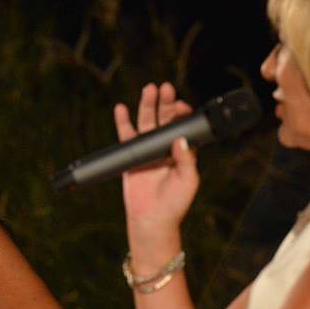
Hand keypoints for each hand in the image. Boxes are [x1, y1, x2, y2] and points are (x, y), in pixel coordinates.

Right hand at [115, 82, 198, 241]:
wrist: (151, 220)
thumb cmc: (174, 204)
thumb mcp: (188, 181)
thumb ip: (186, 159)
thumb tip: (180, 139)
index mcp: (183, 152)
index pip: (182, 126)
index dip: (182, 114)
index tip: (180, 105)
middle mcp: (165, 148)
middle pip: (165, 119)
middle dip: (165, 103)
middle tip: (165, 88)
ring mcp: (148, 151)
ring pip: (147, 123)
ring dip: (147, 106)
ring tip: (148, 90)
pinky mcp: (131, 157)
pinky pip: (126, 136)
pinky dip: (123, 122)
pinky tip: (121, 108)